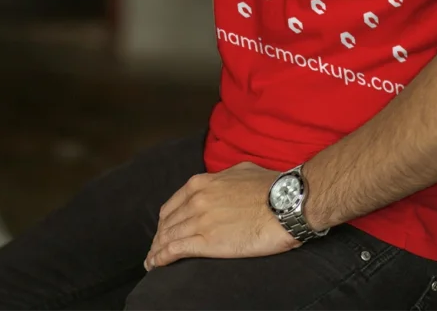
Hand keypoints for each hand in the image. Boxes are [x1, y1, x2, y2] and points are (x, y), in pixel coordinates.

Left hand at [144, 162, 298, 270]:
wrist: (285, 203)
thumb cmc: (270, 186)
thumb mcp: (241, 171)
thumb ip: (224, 178)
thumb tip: (222, 183)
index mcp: (203, 183)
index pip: (174, 204)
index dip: (167, 220)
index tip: (164, 230)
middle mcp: (196, 200)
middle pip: (168, 222)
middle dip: (159, 237)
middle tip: (155, 249)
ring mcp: (200, 221)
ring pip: (168, 237)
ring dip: (156, 250)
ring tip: (151, 261)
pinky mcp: (207, 242)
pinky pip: (175, 250)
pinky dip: (161, 258)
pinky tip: (155, 264)